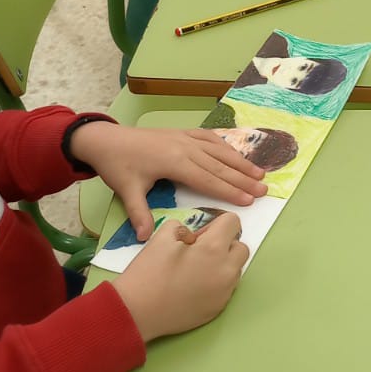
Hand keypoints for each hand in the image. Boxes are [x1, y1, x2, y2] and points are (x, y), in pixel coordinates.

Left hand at [70, 124, 265, 239]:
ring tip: (260, 173)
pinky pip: (210, 138)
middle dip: (243, 178)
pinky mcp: (182, 133)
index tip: (248, 200)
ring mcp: (185, 137)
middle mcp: (185, 147)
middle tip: (264, 190)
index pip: (208, 179)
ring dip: (240, 162)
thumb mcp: (126, 190)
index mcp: (174, 162)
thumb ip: (139, 213)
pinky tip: (236, 153)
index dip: (229, 191)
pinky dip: (226, 146)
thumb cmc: (117, 165)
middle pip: (220, 165)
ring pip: (219, 150)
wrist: (106, 139)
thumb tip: (145, 238)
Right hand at [114, 212, 247, 342]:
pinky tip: (194, 287)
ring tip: (196, 270)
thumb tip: (195, 237)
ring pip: (235, 269)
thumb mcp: (161, 236)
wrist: (137, 312)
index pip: (233, 222)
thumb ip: (183, 228)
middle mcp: (226, 270)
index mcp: (213, 248)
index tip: (200, 234)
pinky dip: (216, 283)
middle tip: (199, 251)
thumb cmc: (147, 272)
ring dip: (223, 264)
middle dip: (225, 244)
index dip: (216, 223)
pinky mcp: (218, 308)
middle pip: (240, 247)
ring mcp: (225, 292)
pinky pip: (226, 288)